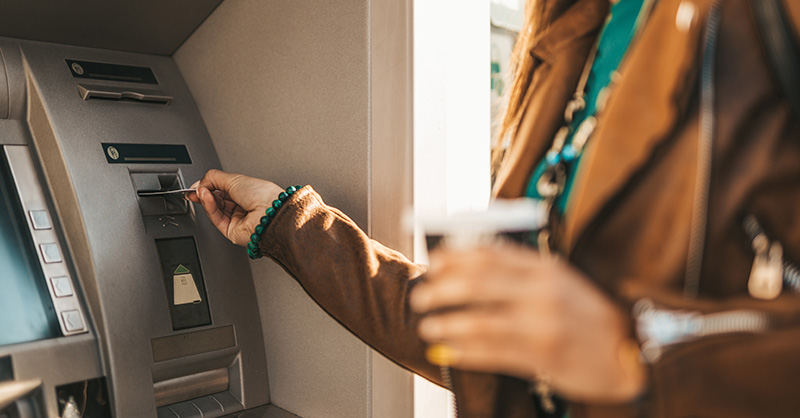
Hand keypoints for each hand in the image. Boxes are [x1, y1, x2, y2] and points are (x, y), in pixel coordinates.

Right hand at [186, 169, 283, 245]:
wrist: (270, 212)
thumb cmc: (262, 195)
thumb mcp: (235, 179)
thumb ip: (213, 178)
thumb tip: (200, 182)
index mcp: (247, 192)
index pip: (223, 189)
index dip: (209, 186)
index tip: (196, 184)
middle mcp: (243, 206)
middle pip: (217, 200)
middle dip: (205, 193)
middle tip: (195, 189)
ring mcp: (238, 219)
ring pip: (215, 209)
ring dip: (206, 199)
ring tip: (201, 192)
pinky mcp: (232, 231)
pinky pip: (216, 218)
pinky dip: (209, 207)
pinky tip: (206, 198)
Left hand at [409, 244, 645, 402]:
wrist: (633, 352)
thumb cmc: (591, 317)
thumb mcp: (560, 283)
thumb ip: (522, 273)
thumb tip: (472, 267)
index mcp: (546, 268)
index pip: (490, 254)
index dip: (455, 257)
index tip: (434, 261)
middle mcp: (542, 291)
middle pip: (478, 283)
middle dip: (442, 289)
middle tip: (422, 296)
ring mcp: (543, 324)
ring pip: (480, 321)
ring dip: (447, 324)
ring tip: (428, 327)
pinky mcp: (544, 355)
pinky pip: (493, 353)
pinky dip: (465, 352)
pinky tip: (448, 352)